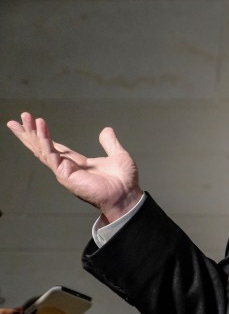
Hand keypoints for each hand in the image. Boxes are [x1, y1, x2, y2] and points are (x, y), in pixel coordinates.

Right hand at [6, 113, 142, 222]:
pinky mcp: (66, 175)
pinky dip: (45, 141)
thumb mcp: (117, 155)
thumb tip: (106, 130)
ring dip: (33, 134)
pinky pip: (52, 155)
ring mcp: (64, 171)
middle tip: (15, 120)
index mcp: (76, 162)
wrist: (127, 195)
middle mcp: (67, 167)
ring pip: (43, 150)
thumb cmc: (123, 180)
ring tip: (24, 118)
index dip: (42, 135)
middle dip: (28, 134)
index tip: (31, 123)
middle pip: (42, 147)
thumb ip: (109, 143)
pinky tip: (40, 129)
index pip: (54, 146)